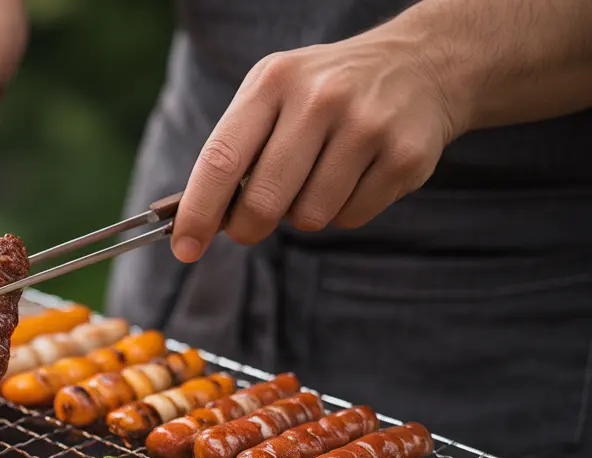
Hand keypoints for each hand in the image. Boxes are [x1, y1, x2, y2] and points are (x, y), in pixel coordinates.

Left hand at [170, 27, 461, 261]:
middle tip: (250, 225)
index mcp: (274, 82)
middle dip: (249, 227)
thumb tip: (199, 219)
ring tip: (319, 177)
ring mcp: (367, 126)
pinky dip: (344, 211)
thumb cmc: (323, 92)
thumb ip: (236, 148)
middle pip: (264, 201)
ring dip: (304, 214)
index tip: (185, 247)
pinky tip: (356, 175)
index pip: (221, 160)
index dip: (199, 212)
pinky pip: (351, 218)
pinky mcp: (405, 156)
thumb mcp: (273, 93)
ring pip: (309, 217)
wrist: (419, 64)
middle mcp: (320, 98)